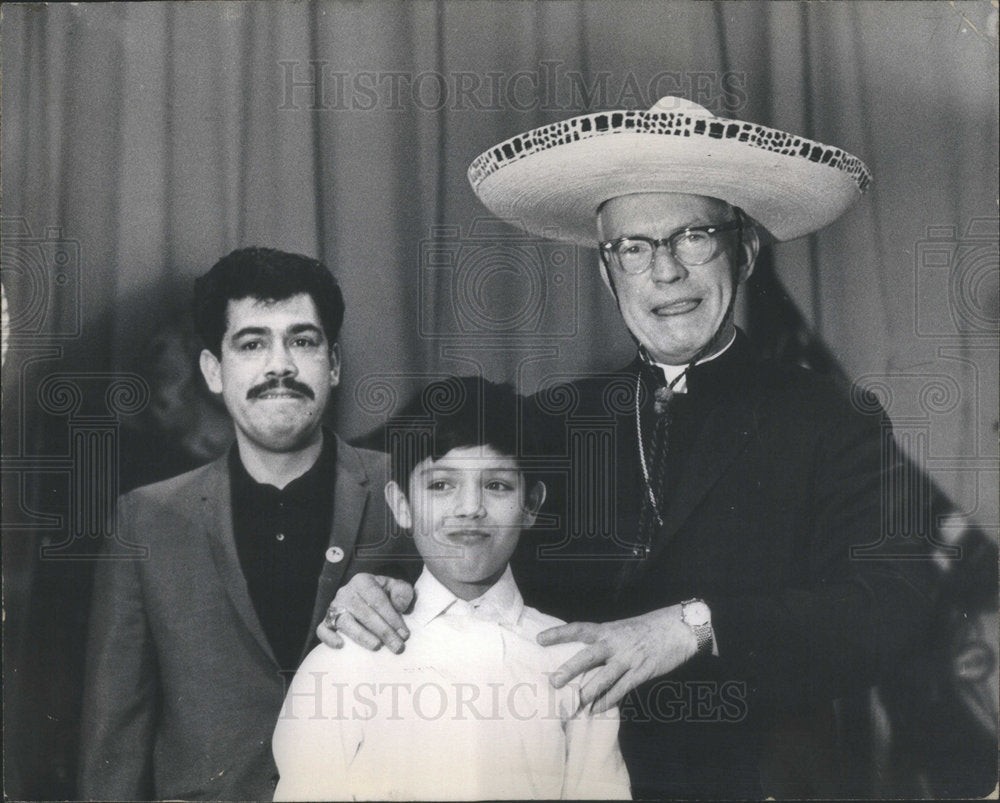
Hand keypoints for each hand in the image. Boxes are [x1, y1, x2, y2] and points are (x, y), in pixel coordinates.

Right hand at [316, 573, 413, 652]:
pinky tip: (341, 646)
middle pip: (363, 612)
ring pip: (345, 622)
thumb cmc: (385, 595)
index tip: (404, 634)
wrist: (368, 599)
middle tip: (397, 647)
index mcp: (363, 581)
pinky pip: (322, 630)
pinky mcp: (326, 621)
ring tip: (377, 646)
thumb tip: (399, 605)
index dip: (392, 618)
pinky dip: (329, 638)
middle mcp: (346, 592)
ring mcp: (334, 607)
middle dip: (383, 631)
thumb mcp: (397, 588)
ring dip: (361, 636)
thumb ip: (403, 592)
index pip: (378, 600)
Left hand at [537, 605, 698, 712]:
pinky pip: (623, 688)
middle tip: (554, 681)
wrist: (678, 627)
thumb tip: (584, 659)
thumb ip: (605, 642)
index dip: (559, 634)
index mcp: (607, 630)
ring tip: (575, 702)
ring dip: (589, 691)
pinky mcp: (642, 671)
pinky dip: (609, 700)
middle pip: (588, 656)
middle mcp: (615, 643)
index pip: (578, 629)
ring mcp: (629, 658)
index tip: (539, 639)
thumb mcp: (622, 629)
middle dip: (570, 669)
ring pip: (605, 676)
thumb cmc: (648, 629)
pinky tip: (598, 709)